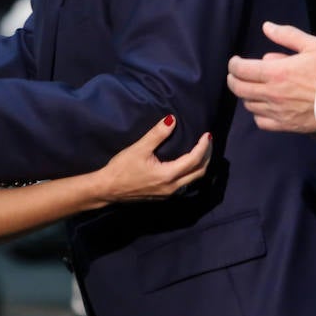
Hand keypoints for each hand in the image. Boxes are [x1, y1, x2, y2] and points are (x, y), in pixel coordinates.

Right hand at [95, 116, 212, 202]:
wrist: (107, 189)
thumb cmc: (121, 168)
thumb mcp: (139, 148)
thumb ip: (157, 134)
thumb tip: (172, 119)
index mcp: (168, 175)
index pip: (194, 160)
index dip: (203, 147)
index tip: (207, 134)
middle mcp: (172, 187)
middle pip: (199, 172)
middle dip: (207, 156)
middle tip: (208, 140)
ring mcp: (168, 194)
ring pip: (193, 179)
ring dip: (201, 164)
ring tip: (201, 150)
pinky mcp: (163, 195)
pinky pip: (185, 183)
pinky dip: (192, 171)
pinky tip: (187, 163)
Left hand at [226, 21, 315, 134]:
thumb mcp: (312, 45)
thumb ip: (287, 35)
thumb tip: (266, 27)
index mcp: (275, 72)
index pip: (241, 69)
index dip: (233, 64)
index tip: (235, 61)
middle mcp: (271, 93)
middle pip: (239, 88)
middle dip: (233, 79)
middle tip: (236, 74)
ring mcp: (276, 111)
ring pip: (249, 105)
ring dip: (246, 95)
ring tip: (252, 88)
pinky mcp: (285, 125)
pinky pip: (261, 122)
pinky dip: (258, 114)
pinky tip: (263, 107)